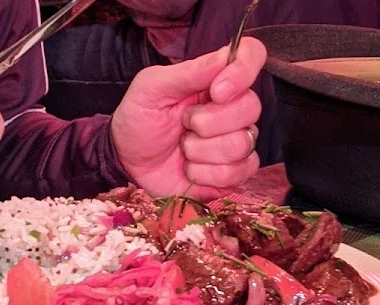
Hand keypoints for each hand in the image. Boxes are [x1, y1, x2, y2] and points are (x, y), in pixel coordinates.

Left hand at [109, 36, 265, 199]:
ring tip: (183, 147)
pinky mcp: (232, 173)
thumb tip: (225, 56)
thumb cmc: (139, 119)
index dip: (243, 71)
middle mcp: (232, 107)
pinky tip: (191, 169)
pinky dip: (207, 174)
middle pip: (251, 107)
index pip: (252, 56)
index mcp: (217, 78)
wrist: (128, 161)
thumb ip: (189, 72)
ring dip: (202, 150)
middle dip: (209, 121)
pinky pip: (238, 172)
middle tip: (184, 123)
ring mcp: (235, 141)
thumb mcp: (153, 88)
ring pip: (242, 143)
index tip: (217, 91)